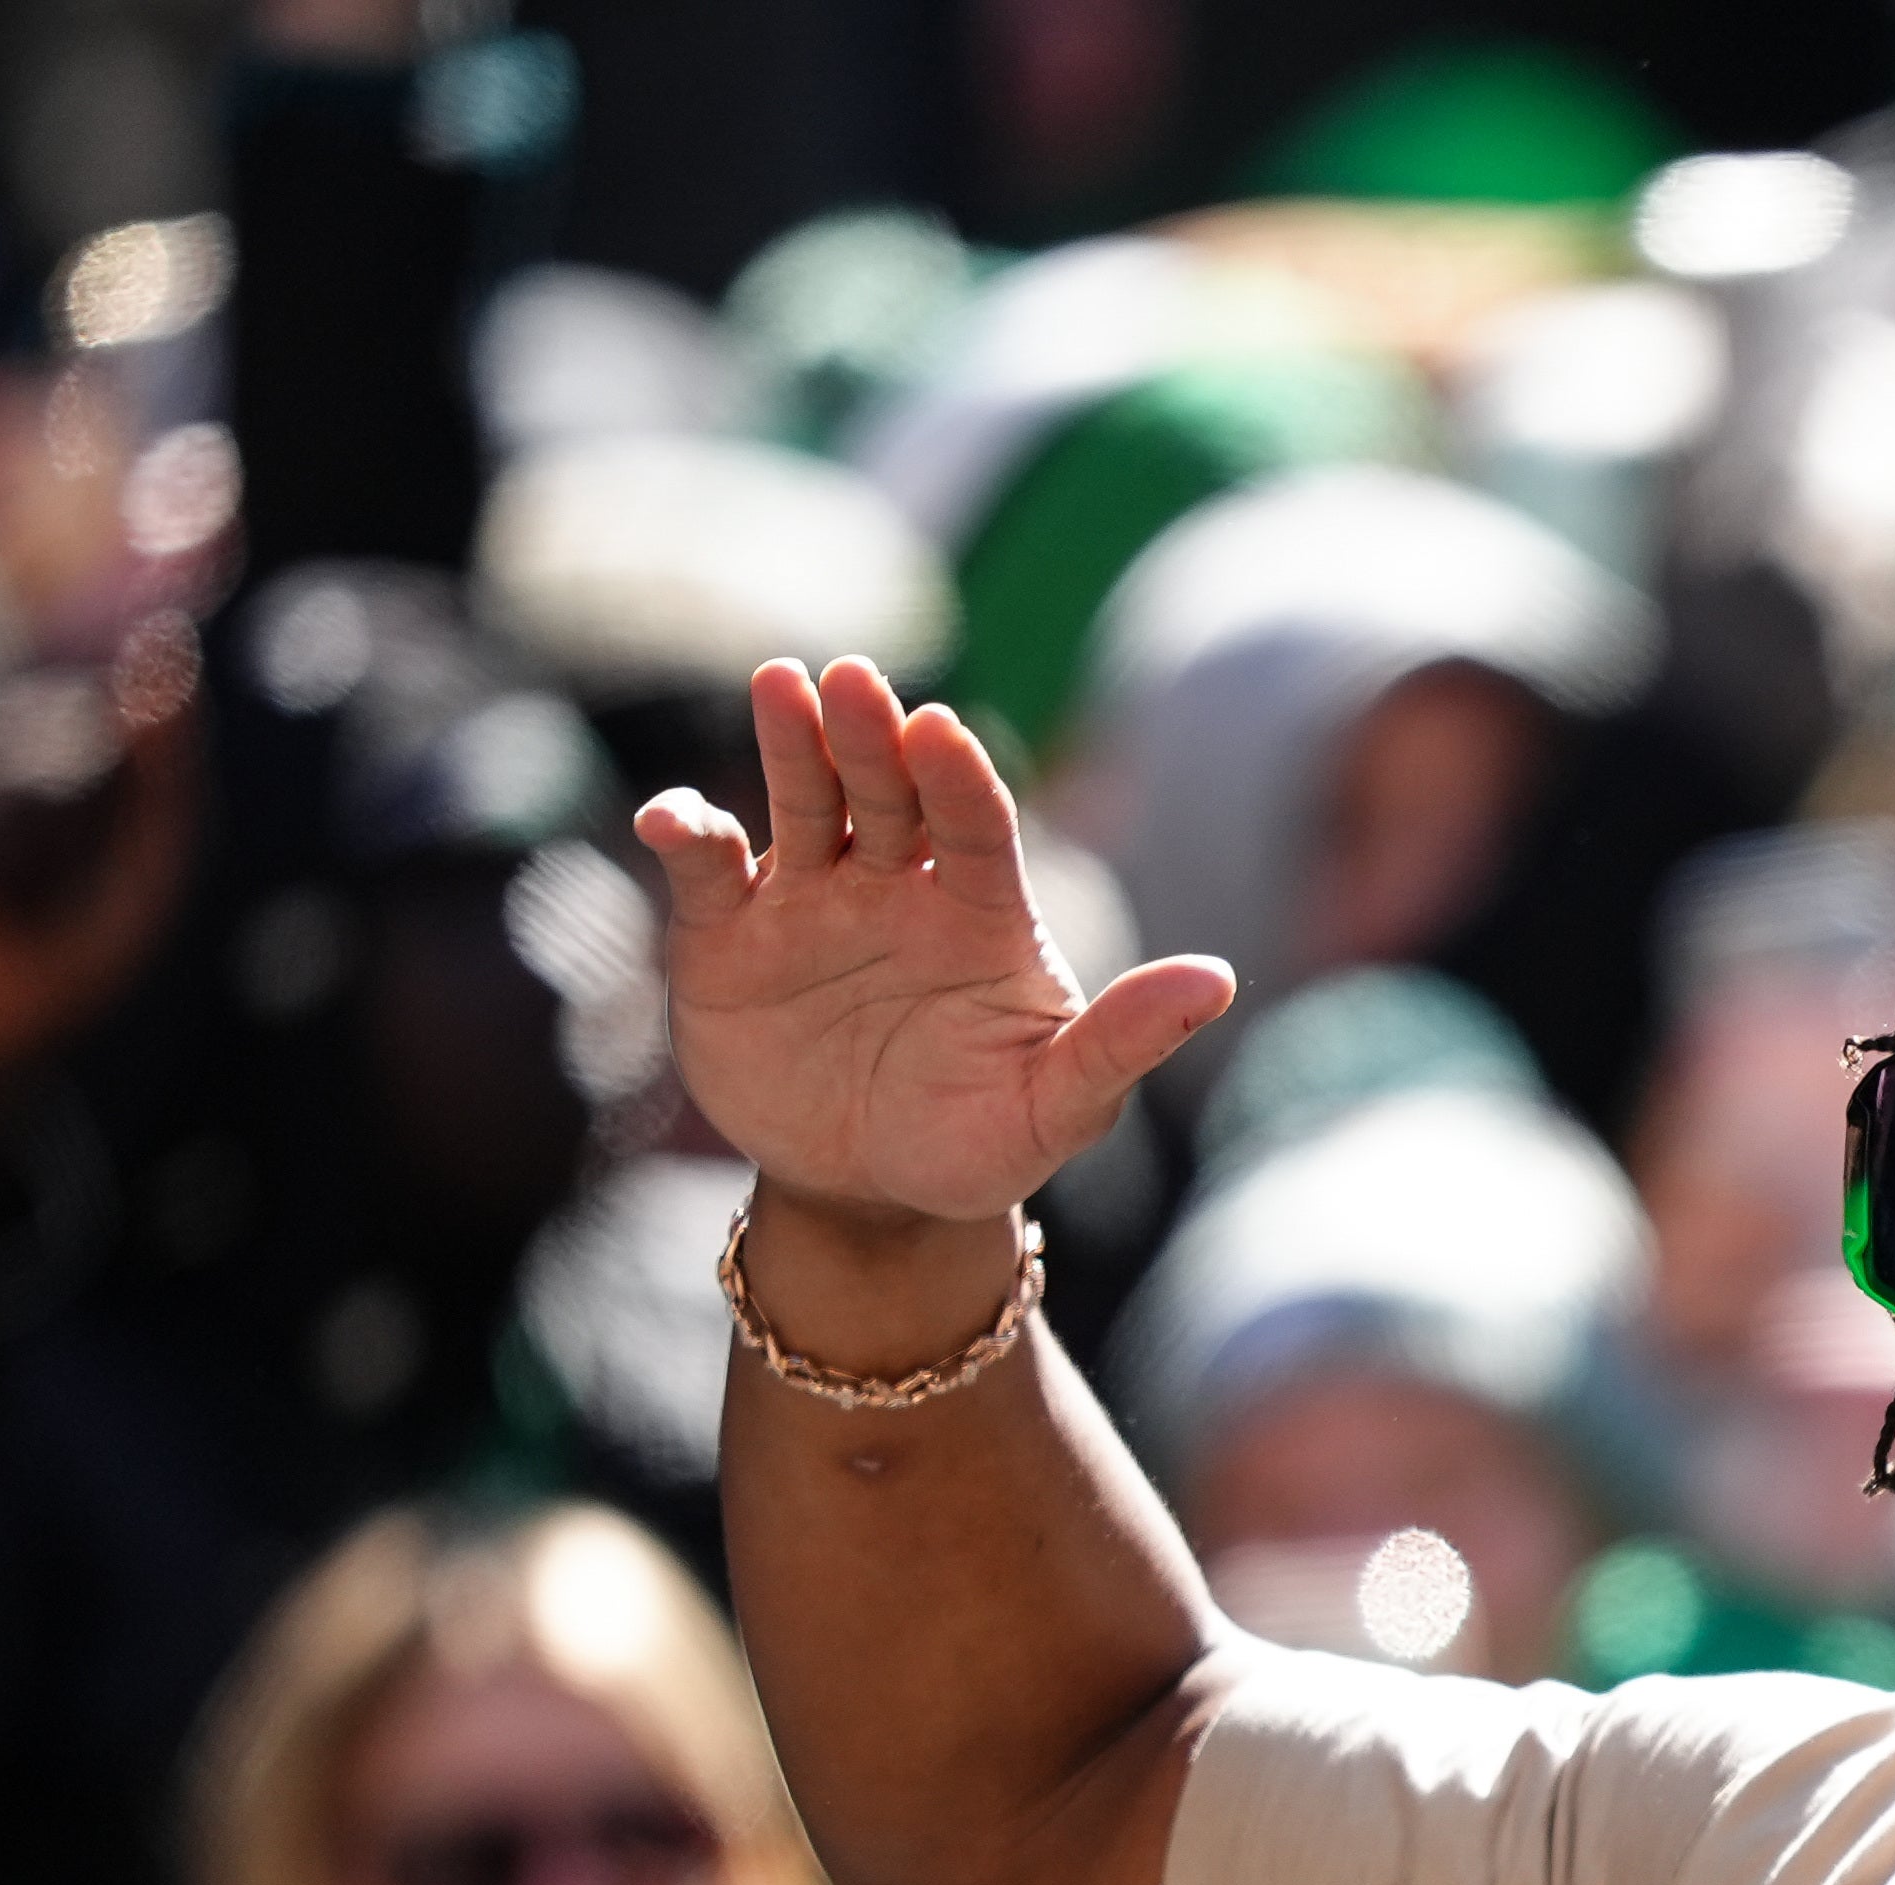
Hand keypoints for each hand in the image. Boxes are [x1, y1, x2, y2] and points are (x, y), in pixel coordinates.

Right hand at [633, 657, 1229, 1237]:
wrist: (871, 1194)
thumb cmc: (980, 1142)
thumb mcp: (1058, 1107)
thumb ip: (1124, 1041)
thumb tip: (1219, 980)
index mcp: (980, 910)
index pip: (975, 824)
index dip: (959, 776)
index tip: (942, 731)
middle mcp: (895, 884)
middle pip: (884, 790)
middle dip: (871, 735)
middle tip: (854, 679)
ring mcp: (810, 900)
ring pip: (801, 802)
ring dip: (790, 745)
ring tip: (781, 684)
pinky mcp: (731, 936)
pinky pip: (710, 872)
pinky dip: (690, 837)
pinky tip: (674, 820)